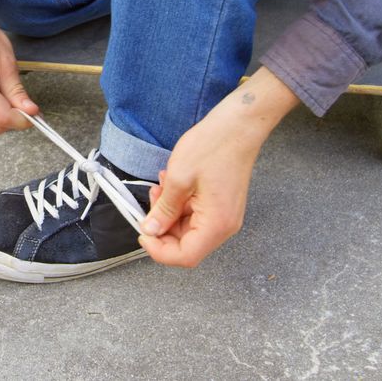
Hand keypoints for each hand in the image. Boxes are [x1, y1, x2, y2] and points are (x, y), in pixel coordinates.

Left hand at [137, 67, 299, 266]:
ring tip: (161, 186)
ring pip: (187, 228)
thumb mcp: (178, 179)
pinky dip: (178, 203)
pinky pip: (195, 214)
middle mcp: (224, 226)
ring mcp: (224, 216)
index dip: (159, 250)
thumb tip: (150, 230)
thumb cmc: (213, 147)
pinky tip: (171, 183)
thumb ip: (163, 209)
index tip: (142, 233)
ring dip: (169, 211)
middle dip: (162, 226)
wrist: (238, 125)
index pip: (186, 256)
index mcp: (217, 224)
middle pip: (186, 244)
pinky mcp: (221, 205)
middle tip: (151, 201)